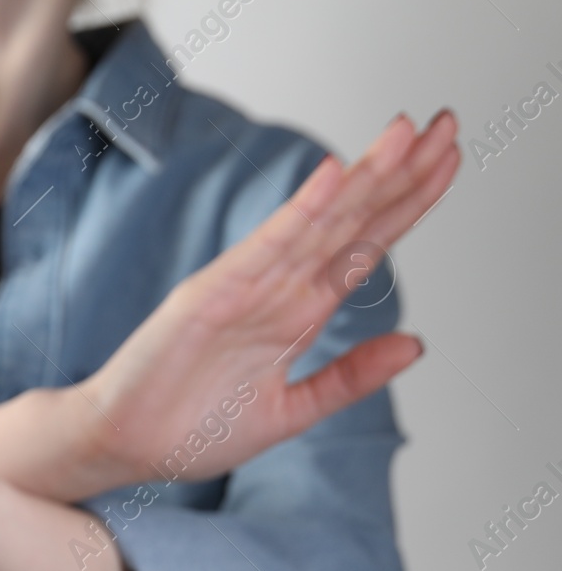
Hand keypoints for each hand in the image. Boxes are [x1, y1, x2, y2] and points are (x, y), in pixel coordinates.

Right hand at [0, 111, 457, 498]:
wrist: (122, 446)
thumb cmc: (187, 428)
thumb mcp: (290, 413)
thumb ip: (349, 379)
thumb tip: (415, 345)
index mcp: (297, 315)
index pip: (364, 246)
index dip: (409, 204)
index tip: (448, 161)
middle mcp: (277, 290)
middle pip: (352, 221)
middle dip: (402, 173)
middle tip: (446, 124)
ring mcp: (245, 286)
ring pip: (319, 224)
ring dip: (364, 177)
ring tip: (405, 134)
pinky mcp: (211, 294)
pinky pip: (266, 247)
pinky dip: (301, 211)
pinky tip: (334, 175)